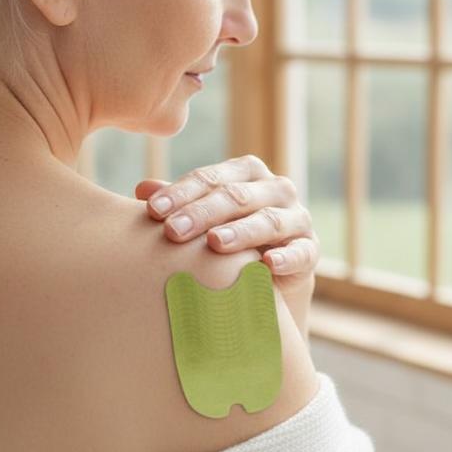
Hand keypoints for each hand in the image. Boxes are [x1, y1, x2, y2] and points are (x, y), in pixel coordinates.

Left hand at [134, 155, 318, 298]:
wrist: (271, 277)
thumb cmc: (230, 239)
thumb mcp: (204, 220)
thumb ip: (179, 204)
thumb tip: (141, 188)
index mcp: (247, 173)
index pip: (211, 178)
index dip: (181, 193)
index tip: (152, 211)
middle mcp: (276, 189)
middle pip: (237, 196)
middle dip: (203, 213)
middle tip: (173, 231)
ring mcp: (297, 218)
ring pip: (269, 220)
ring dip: (241, 232)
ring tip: (215, 244)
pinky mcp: (310, 249)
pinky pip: (300, 252)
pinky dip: (285, 257)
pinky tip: (267, 264)